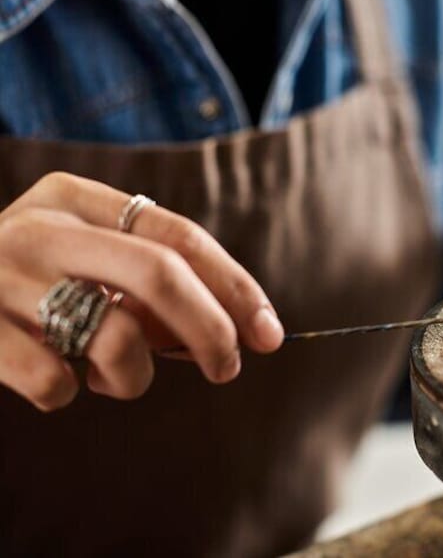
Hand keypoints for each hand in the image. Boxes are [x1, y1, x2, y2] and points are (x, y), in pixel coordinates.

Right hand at [0, 172, 283, 410]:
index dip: (234, 287)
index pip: (179, 237)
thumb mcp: (82, 256)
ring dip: (136, 376)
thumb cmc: (23, 281)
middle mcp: (37, 226)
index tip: (270, 333)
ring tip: (115, 377)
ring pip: (115, 337)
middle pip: (158, 275)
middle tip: (229, 368)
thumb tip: (232, 328)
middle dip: (211, 330)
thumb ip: (145, 279)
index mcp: (74, 198)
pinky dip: (73, 394)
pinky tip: (55, 378)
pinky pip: (57, 383)